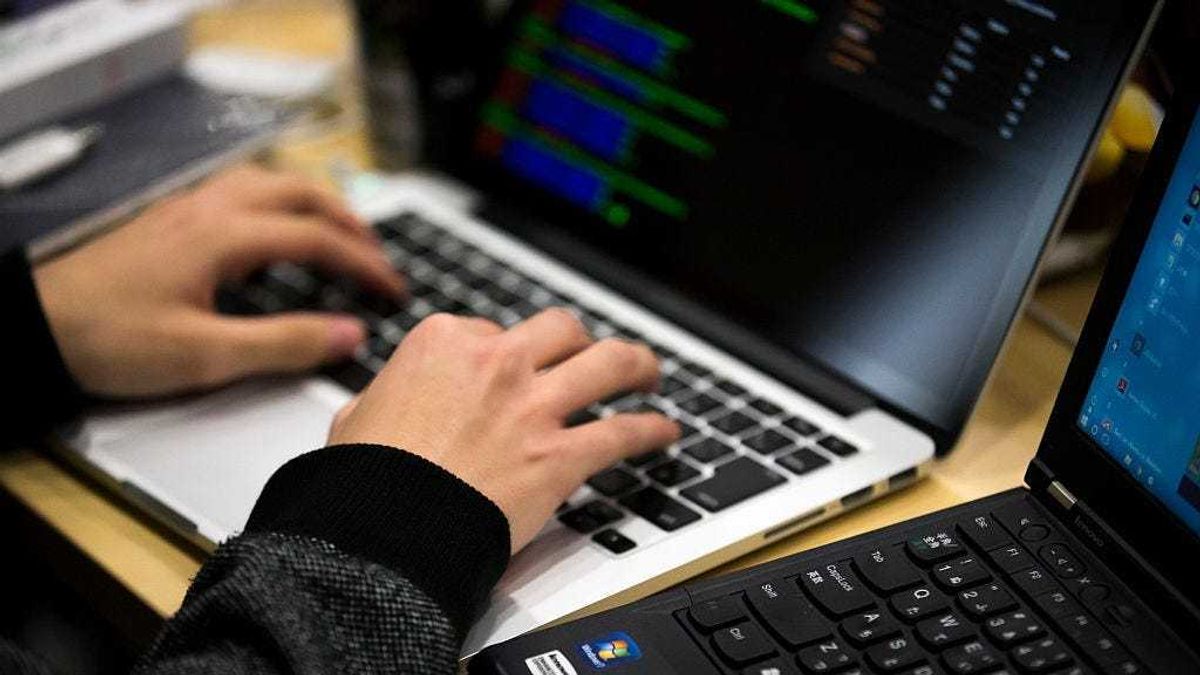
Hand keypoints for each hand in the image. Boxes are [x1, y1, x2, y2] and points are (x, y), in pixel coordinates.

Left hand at [33, 165, 404, 397]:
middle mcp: (209, 210)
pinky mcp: (169, 220)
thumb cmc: (110, 339)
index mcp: (225, 236)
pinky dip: (279, 203)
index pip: (317, 238)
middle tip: (377, 253)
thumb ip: (284, 344)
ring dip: (313, 204)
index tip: (393, 288)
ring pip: (269, 184)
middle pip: (299, 193)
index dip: (364, 263)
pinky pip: (240, 192)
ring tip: (337, 231)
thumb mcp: (205, 356)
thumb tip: (348, 335)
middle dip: (348, 221)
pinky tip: (274, 231)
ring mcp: (187, 209)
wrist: (34, 326)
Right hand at [328, 309, 679, 551]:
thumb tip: (387, 401)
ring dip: (637, 365)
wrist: (383, 532)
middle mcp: (496, 364)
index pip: (494, 331)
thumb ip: (385, 396)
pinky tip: (665, 432)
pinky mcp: (560, 455)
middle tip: (589, 354)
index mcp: (443, 342)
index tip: (513, 372)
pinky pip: (623, 432)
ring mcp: (533, 407)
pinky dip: (651, 431)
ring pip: (609, 362)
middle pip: (561, 330)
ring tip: (649, 373)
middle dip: (579, 342)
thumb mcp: (356, 417)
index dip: (507, 353)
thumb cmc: (365, 482)